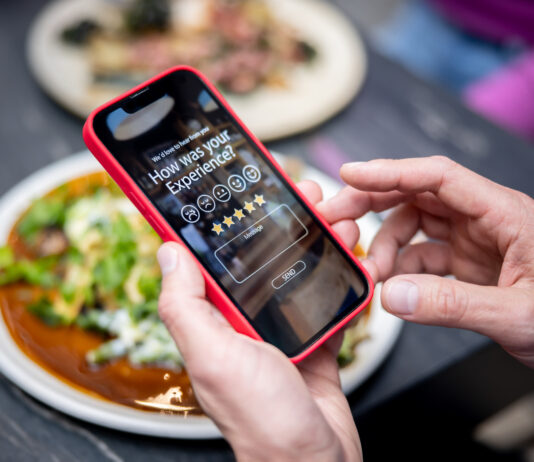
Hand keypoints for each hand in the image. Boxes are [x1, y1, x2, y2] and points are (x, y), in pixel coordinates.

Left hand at [157, 181, 361, 461]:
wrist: (314, 460)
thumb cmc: (261, 418)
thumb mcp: (214, 355)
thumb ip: (186, 305)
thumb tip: (168, 252)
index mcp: (215, 318)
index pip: (212, 257)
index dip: (222, 220)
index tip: (234, 188)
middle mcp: (244, 319)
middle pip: (261, 256)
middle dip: (282, 221)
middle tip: (300, 194)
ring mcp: (281, 327)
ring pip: (297, 270)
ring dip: (316, 241)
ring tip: (334, 217)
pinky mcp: (312, 336)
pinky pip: (325, 296)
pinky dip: (338, 274)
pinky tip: (350, 254)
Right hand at [319, 156, 533, 367]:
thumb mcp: (518, 314)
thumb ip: (454, 305)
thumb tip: (392, 296)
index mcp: (502, 213)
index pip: (437, 177)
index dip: (390, 172)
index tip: (349, 175)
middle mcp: (482, 219)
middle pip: (416, 194)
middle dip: (372, 202)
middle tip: (336, 218)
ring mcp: (472, 241)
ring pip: (413, 226)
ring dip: (384, 246)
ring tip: (370, 273)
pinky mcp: (466, 264)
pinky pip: (421, 256)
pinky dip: (399, 269)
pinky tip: (392, 287)